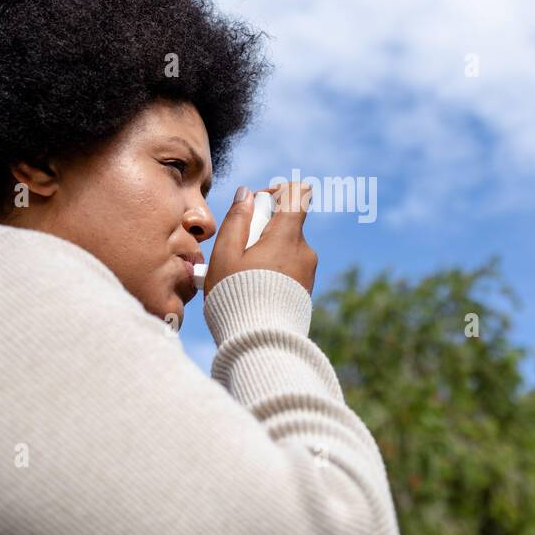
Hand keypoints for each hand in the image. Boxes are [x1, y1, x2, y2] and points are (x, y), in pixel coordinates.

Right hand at [204, 181, 316, 296]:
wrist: (261, 343)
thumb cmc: (237, 296)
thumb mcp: (225, 255)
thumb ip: (237, 220)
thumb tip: (247, 194)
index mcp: (288, 236)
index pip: (298, 194)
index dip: (277, 192)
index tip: (256, 206)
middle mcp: (305, 250)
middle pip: (286, 223)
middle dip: (261, 229)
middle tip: (237, 252)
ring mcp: (309, 271)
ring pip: (285, 247)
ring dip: (264, 253)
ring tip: (240, 277)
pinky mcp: (306, 290)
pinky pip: (289, 268)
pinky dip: (272, 271)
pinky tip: (252, 291)